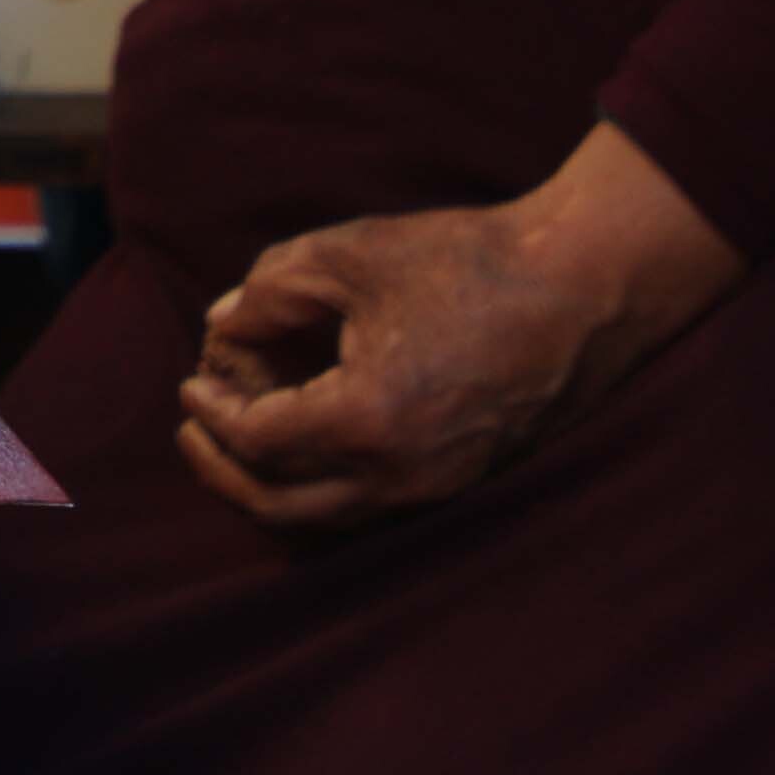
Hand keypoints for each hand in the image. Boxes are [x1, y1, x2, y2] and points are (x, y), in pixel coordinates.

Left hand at [171, 123, 742, 528]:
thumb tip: (224, 324)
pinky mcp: (464, 482)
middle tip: (192, 429)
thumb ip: (271, 292)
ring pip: (329, 518)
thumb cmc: (469, 262)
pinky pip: (372, 506)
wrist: (583, 285)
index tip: (191, 380)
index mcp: (368, 422)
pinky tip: (306, 440)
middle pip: (282, 506)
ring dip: (272, 485)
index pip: (259, 440)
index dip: (214, 410)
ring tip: (235, 439)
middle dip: (224, 471)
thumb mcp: (349, 256)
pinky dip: (323, 485)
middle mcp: (402, 476)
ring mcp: (438, 489)